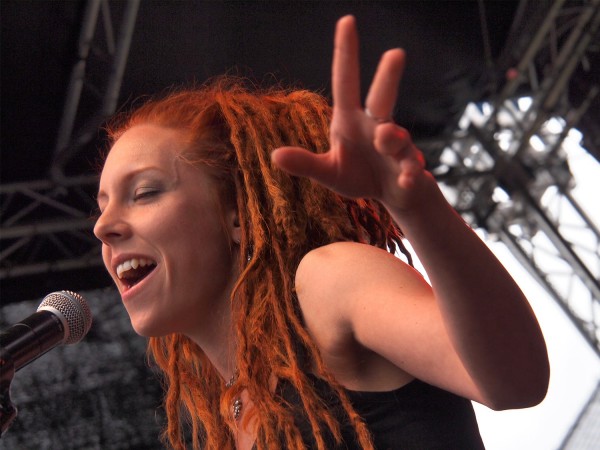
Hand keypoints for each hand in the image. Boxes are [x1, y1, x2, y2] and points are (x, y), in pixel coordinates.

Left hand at [271, 15, 425, 211]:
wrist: (391, 197)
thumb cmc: (358, 176)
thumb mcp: (329, 172)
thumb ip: (306, 164)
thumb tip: (274, 156)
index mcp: (350, 120)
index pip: (346, 82)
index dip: (346, 53)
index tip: (347, 20)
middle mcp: (375, 126)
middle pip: (382, 97)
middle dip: (388, 77)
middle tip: (395, 53)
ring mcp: (396, 146)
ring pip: (396, 135)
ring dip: (392, 137)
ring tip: (385, 140)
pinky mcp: (410, 168)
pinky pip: (411, 168)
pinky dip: (409, 174)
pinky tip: (406, 181)